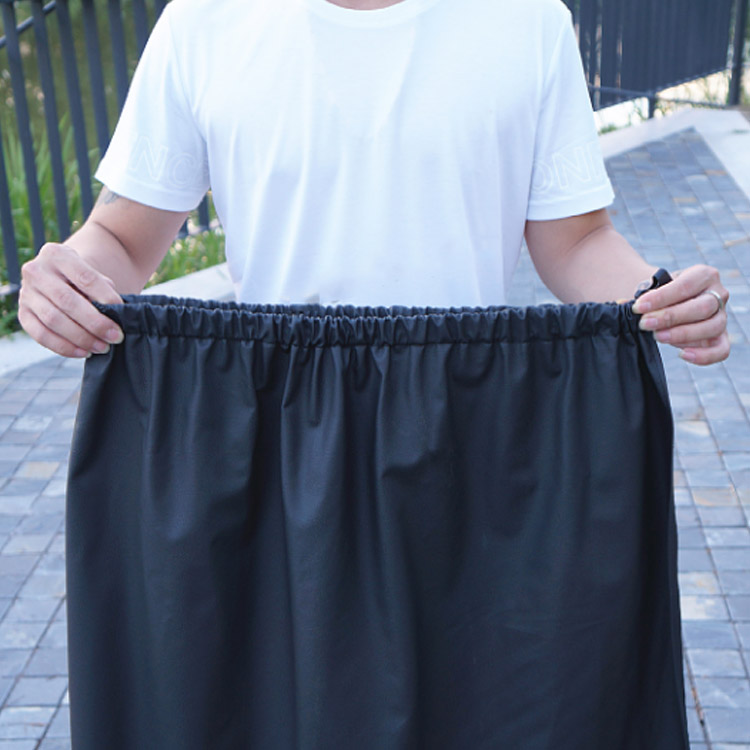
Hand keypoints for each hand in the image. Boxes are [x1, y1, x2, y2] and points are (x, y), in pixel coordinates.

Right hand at [18, 243, 123, 357]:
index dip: (105, 297)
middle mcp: (36, 271)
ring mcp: (26, 293)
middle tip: (116, 337)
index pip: (85, 278)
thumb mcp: (93, 274)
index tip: (122, 311)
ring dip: (81, 338)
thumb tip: (116, 315)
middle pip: (67, 301)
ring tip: (103, 347)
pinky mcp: (23, 314)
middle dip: (95, 323)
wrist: (60, 276)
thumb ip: (103, 289)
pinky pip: (41, 335)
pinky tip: (84, 352)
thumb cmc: (83, 278)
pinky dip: (64, 347)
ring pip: (53, 320)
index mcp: (57, 255)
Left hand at [631, 264, 729, 365]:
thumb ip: (640, 297)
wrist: (667, 302)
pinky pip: (721, 350)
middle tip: (645, 324)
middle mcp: (718, 294)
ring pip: (712, 327)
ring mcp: (721, 316)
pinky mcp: (720, 337)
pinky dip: (705, 355)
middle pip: (702, 308)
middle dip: (670, 317)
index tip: (638, 307)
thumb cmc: (659, 295)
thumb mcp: (652, 290)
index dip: (661, 298)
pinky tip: (682, 354)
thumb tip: (621, 304)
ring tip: (658, 337)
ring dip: (683, 334)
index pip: (686, 286)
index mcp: (703, 275)